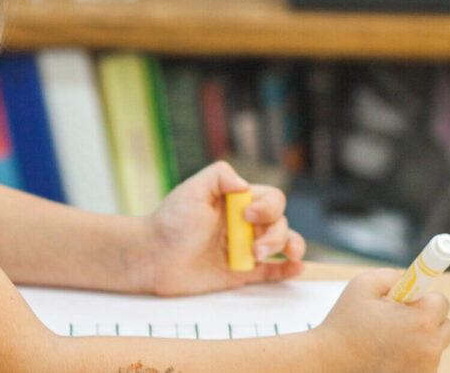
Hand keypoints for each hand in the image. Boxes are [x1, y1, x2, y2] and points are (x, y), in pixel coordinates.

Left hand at [135, 160, 305, 296]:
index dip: (268, 207)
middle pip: (280, 222)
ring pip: (282, 245)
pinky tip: (297, 268)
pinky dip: (287, 270)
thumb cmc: (170, 221)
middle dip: (276, 234)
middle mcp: (244, 224)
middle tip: (254, 247)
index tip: (248, 215)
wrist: (152, 257)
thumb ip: (219, 176)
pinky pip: (271, 272)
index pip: (270, 199)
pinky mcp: (240, 273)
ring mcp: (244, 248)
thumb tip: (246, 185)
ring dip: (287, 248)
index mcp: (235, 202)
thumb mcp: (192, 189)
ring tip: (272, 255)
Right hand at [317, 268, 449, 371]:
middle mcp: (430, 348)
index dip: (422, 296)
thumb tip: (409, 277)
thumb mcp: (362, 285)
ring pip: (434, 344)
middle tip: (397, 315)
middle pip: (443, 324)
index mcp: (420, 321)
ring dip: (418, 336)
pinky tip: (388, 351)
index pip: (441, 301)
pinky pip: (424, 360)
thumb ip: (391, 275)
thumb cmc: (346, 322)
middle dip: (424, 316)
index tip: (413, 295)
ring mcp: (426, 368)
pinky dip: (412, 354)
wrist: (332, 362)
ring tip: (387, 335)